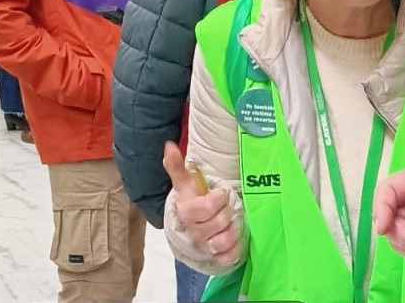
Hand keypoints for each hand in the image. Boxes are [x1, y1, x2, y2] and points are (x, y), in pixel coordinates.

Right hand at [163, 141, 241, 264]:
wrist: (186, 229)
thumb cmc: (190, 202)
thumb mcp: (184, 185)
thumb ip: (177, 166)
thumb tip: (169, 145)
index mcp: (187, 213)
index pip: (207, 207)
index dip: (219, 198)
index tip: (220, 194)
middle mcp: (194, 232)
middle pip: (220, 222)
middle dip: (228, 211)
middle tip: (227, 207)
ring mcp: (204, 247)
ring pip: (224, 241)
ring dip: (233, 229)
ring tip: (233, 221)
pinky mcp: (214, 258)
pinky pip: (229, 256)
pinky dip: (235, 248)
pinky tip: (235, 238)